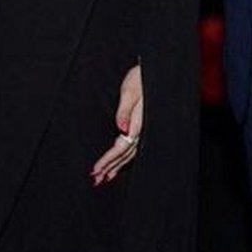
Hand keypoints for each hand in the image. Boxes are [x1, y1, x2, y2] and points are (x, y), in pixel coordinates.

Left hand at [90, 63, 141, 185]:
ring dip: (117, 166)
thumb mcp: (129, 91)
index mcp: (139, 123)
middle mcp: (142, 130)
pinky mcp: (143, 126)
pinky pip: (133, 147)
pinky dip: (124, 158)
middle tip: (96, 181)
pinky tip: (119, 164)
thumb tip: (121, 129)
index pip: (121, 147)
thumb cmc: (140, 78)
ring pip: (130, 153)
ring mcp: (144, 129)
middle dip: (110, 168)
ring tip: (105, 178)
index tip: (96, 170)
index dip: (108, 160)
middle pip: (125, 155)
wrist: (155, 71)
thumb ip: (124, 111)